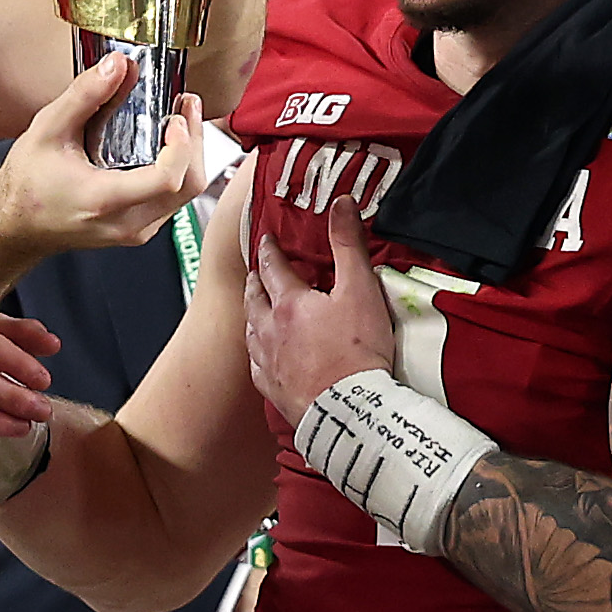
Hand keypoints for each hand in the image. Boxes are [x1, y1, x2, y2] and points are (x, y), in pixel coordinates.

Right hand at [0, 54, 207, 258]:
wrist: (16, 225)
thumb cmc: (27, 185)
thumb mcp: (48, 129)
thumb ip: (85, 95)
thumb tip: (117, 65)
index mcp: (103, 199)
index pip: (167, 178)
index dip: (182, 144)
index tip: (175, 116)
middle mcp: (126, 223)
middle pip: (189, 185)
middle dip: (195, 141)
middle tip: (186, 106)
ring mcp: (136, 231)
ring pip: (187, 195)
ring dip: (190, 155)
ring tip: (180, 120)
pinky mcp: (140, 229)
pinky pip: (174, 200)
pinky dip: (179, 170)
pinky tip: (167, 145)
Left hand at [242, 202, 396, 421]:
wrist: (348, 410)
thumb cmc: (357, 350)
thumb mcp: (360, 290)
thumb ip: (349, 244)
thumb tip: (341, 201)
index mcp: (289, 303)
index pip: (273, 267)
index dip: (269, 250)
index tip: (265, 238)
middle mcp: (269, 330)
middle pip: (254, 299)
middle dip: (255, 281)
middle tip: (255, 273)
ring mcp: (267, 362)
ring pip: (251, 331)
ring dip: (252, 315)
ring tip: (255, 309)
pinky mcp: (272, 391)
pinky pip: (257, 367)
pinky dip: (257, 354)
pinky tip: (261, 356)